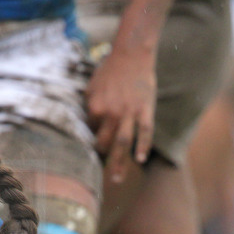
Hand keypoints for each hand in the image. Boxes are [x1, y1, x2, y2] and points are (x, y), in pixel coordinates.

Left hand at [85, 47, 156, 182]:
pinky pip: (145, 131)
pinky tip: (140, 160)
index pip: (91, 132)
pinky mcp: (145, 109)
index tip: (96, 144)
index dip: (93, 138)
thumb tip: (88, 128)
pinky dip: (143, 146)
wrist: (131, 53)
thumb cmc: (109, 71)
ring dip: (119, 164)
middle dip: (102, 160)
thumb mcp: (91, 88)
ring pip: (122, 143)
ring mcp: (129, 112)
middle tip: (102, 176)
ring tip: (116, 180)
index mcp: (94, 108)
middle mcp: (111, 113)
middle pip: (104, 143)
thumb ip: (89, 109)